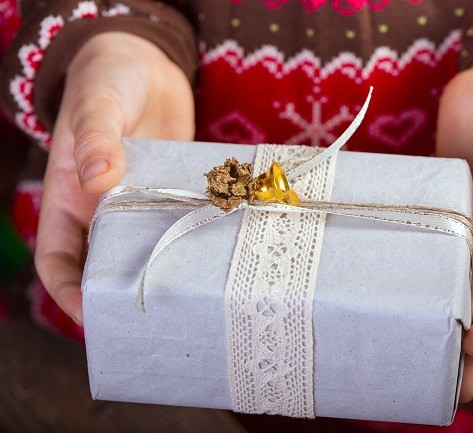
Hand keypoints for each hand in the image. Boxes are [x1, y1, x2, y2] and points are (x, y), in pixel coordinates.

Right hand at [35, 32, 194, 324]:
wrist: (146, 63)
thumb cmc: (108, 80)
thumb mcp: (97, 105)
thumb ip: (97, 138)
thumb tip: (98, 177)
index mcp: (70, 197)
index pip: (58, 258)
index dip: (68, 291)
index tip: (91, 315)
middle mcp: (104, 208)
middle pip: (108, 264)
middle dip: (123, 292)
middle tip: (153, 318)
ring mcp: (142, 201)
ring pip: (149, 247)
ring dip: (166, 268)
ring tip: (192, 292)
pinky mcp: (175, 191)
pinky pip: (183, 220)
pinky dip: (195, 235)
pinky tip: (218, 248)